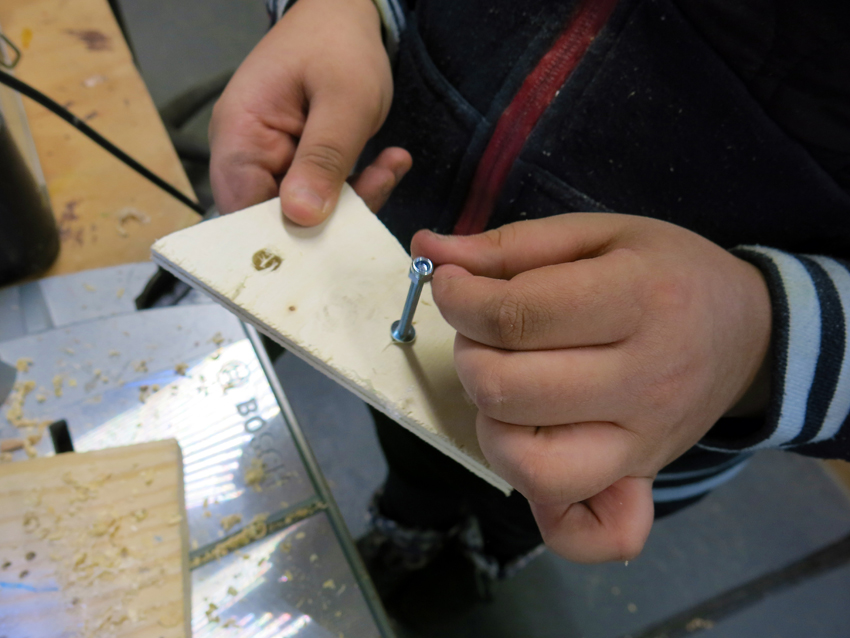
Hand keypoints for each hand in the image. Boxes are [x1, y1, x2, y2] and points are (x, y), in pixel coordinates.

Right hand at [209, 0, 410, 220]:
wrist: (342, 14)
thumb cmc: (337, 45)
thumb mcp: (344, 101)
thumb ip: (324, 158)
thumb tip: (301, 217)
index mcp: (240, 138)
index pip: (243, 214)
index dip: (283, 238)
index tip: (333, 239)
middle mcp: (246, 157)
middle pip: (276, 220)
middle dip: (332, 218)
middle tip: (379, 187)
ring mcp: (272, 162)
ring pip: (306, 213)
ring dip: (354, 200)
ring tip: (390, 166)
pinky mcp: (298, 165)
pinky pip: (323, 195)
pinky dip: (357, 187)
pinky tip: (388, 163)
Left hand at [412, 214, 771, 562]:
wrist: (749, 331)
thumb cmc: (667, 272)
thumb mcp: (598, 234)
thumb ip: (510, 245)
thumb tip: (428, 247)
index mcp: (639, 300)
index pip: (516, 317)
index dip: (459, 300)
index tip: (452, 284)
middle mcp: (645, 380)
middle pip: (508, 391)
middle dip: (471, 355)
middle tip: (488, 333)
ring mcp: (644, 442)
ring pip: (529, 465)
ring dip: (493, 422)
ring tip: (510, 387)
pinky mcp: (641, 478)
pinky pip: (586, 532)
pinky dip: (547, 510)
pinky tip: (541, 455)